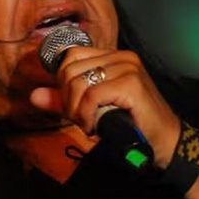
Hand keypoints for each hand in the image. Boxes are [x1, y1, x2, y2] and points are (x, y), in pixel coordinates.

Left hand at [29, 47, 181, 167]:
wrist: (164, 142)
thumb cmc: (129, 124)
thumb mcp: (91, 109)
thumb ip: (64, 100)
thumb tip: (34, 96)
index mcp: (112, 56)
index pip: (70, 57)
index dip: (63, 84)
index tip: (74, 106)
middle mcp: (121, 56)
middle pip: (70, 69)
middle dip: (68, 99)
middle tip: (82, 119)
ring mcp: (127, 67)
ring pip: (78, 82)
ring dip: (77, 110)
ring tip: (90, 124)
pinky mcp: (131, 83)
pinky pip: (91, 95)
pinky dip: (87, 115)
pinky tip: (95, 126)